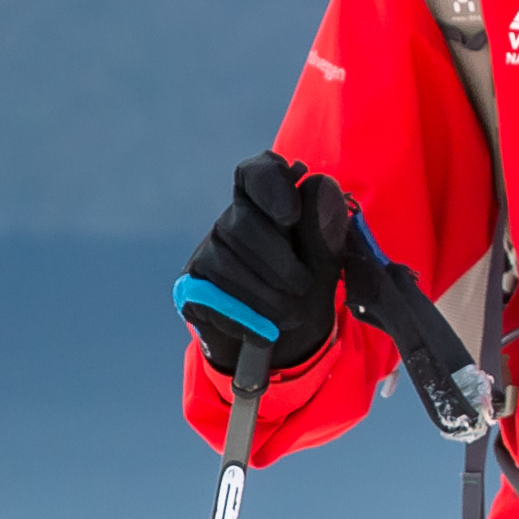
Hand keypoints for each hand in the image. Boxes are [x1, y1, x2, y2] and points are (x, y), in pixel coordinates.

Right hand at [181, 153, 353, 376]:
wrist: (291, 346)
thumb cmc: (308, 292)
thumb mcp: (326, 263)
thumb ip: (322, 226)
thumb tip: (317, 183)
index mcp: (268, 205)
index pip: (257, 172)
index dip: (270, 186)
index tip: (291, 216)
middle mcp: (232, 221)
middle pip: (241, 223)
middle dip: (278, 262)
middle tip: (303, 287)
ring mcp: (208, 254)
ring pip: (227, 263)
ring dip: (266, 295)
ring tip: (291, 315)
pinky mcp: (192, 289)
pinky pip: (212, 296)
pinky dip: (244, 318)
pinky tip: (264, 330)